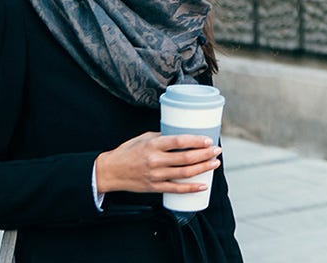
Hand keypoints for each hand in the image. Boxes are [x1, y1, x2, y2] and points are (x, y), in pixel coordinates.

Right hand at [95, 132, 221, 194]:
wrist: (109, 171)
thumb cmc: (127, 152)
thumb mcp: (144, 138)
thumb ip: (162, 138)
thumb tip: (183, 137)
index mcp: (153, 145)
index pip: (179, 142)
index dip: (196, 141)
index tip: (209, 140)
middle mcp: (155, 160)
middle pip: (186, 158)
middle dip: (205, 155)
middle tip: (217, 151)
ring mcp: (155, 175)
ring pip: (184, 173)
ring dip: (203, 169)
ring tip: (214, 164)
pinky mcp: (154, 187)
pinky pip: (176, 189)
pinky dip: (191, 188)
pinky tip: (203, 185)